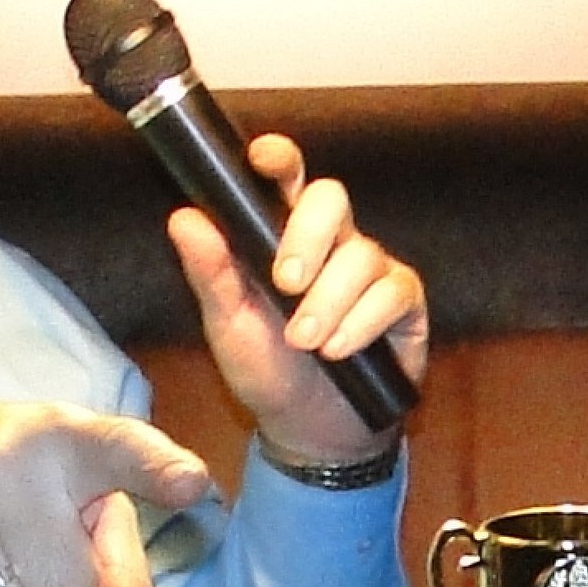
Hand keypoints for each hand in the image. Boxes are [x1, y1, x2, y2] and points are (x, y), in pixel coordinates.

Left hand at [164, 132, 428, 461]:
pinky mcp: (403, 300)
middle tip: (285, 284)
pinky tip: (338, 351)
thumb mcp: (228, 326)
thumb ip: (210, 273)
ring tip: (304, 343)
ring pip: (359, 255)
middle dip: (307, 237)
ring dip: (327, 302)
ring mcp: (371, 268)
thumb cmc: (267, 370)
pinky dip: (360, 324)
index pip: (285, 180)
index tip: (264, 158)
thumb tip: (184, 218)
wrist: (311, 428)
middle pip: (331, 198)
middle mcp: (331, 242)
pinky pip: (391, 293)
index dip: (279, 159)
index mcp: (282, 236)